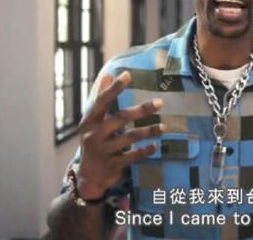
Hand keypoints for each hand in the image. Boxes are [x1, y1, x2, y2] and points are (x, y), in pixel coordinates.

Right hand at [76, 71, 164, 199]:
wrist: (88, 177)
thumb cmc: (94, 141)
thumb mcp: (93, 121)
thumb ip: (101, 99)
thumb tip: (107, 74)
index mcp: (89, 121)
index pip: (102, 101)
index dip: (114, 88)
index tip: (128, 75)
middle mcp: (94, 135)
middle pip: (120, 118)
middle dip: (141, 110)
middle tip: (160, 102)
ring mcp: (103, 151)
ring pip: (129, 138)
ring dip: (148, 131)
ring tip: (164, 127)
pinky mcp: (112, 166)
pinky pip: (132, 157)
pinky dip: (145, 151)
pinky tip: (156, 146)